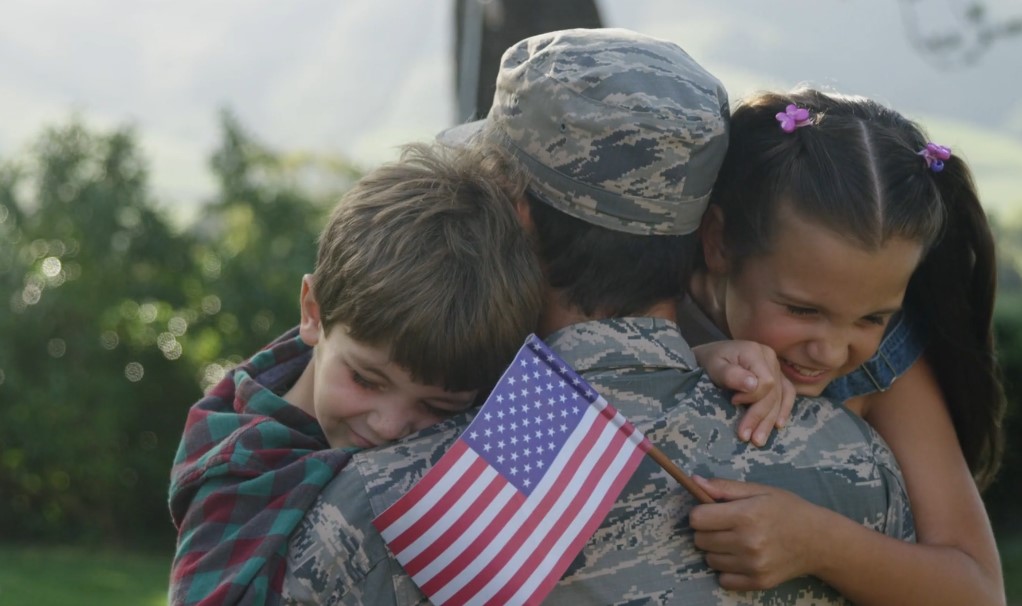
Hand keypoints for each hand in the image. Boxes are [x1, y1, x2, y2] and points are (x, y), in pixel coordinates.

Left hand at [689, 476, 822, 590]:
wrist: (819, 540)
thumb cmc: (787, 509)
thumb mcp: (758, 490)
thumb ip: (724, 487)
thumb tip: (693, 481)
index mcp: (746, 515)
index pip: (696, 519)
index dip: (701, 513)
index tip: (712, 511)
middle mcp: (748, 543)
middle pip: (700, 540)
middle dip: (708, 531)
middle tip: (727, 525)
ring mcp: (753, 565)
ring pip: (709, 560)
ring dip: (717, 550)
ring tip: (736, 540)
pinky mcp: (758, 582)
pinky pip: (723, 579)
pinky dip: (728, 569)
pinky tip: (742, 557)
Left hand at [692, 341, 794, 445]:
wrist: (711, 356)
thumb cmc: (710, 361)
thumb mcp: (714, 366)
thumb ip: (731, 375)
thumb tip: (753, 386)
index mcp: (755, 352)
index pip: (766, 382)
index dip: (752, 398)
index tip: (733, 402)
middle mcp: (770, 358)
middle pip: (773, 393)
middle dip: (759, 417)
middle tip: (745, 437)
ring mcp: (776, 367)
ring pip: (780, 397)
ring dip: (770, 421)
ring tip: (758, 440)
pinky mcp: (777, 376)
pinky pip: (788, 393)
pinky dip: (784, 410)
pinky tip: (778, 425)